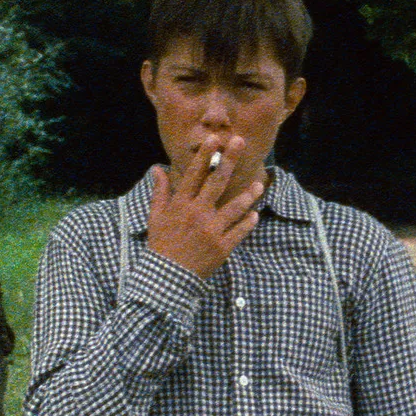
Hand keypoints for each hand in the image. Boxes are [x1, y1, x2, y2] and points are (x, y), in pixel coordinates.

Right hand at [147, 135, 263, 278]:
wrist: (167, 277)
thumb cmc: (161, 244)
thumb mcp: (156, 216)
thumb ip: (160, 191)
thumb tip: (157, 168)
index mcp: (181, 204)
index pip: (194, 174)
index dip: (205, 155)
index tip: (214, 138)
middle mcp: (198, 213)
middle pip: (218, 182)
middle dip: (230, 160)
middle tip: (241, 141)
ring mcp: (212, 230)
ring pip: (235, 207)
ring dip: (248, 195)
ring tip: (259, 184)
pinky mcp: (223, 247)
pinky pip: (240, 231)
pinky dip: (248, 222)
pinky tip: (255, 214)